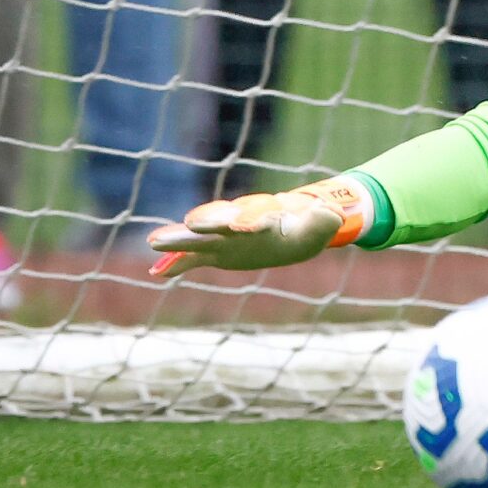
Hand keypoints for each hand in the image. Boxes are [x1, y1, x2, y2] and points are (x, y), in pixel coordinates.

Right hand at [147, 178, 370, 278]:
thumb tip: (333, 215)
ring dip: (178, 239)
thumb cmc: (305, 227)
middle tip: (191, 224)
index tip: (241, 225)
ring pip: (198, 235)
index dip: (250, 220)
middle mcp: (239, 221)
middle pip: (220, 218)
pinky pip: (192, 257)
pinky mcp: (215, 251)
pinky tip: (157, 272)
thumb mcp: (320, 225)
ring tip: (154, 242)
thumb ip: (325, 219)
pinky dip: (176, 264)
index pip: (256, 215)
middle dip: (207, 221)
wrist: (290, 227)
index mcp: (266, 215)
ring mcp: (223, 237)